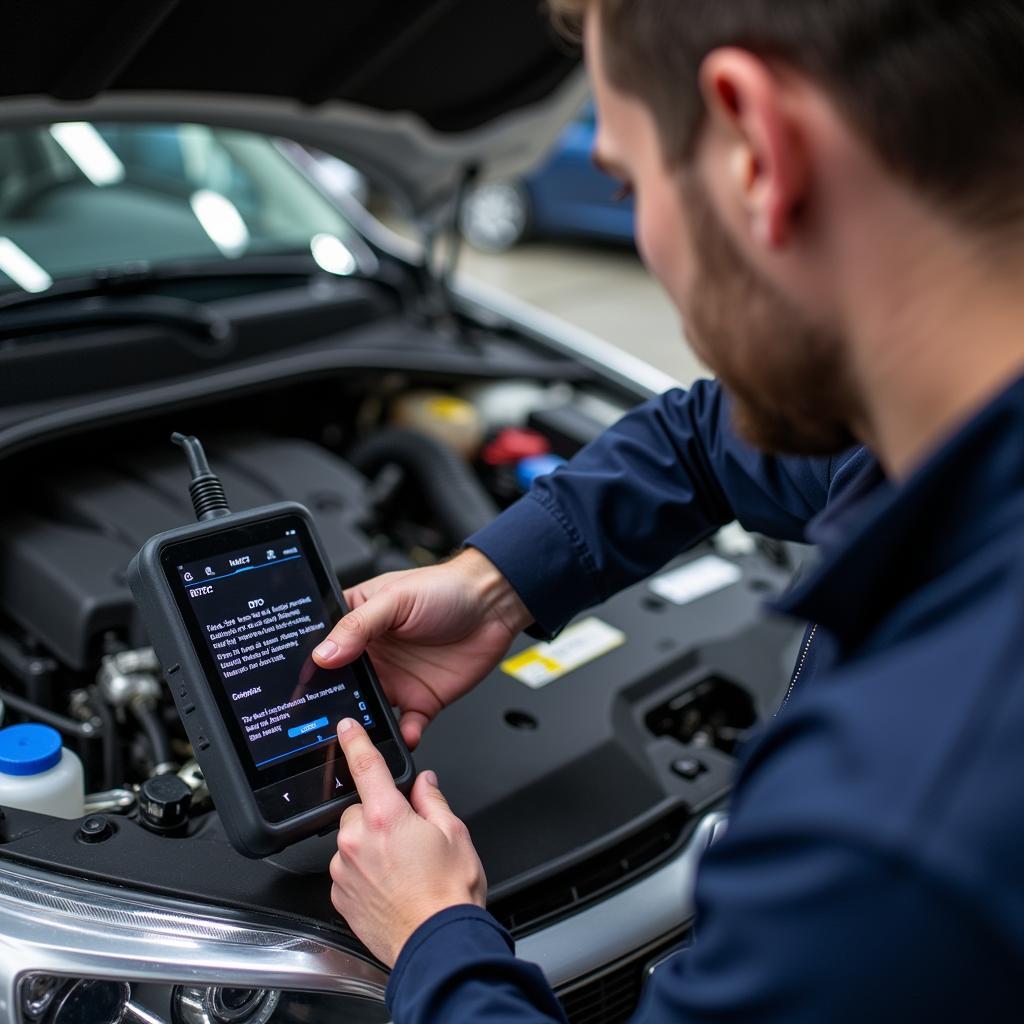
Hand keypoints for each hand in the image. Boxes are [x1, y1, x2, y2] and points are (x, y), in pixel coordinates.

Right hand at [313, 549, 531, 749]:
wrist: (495, 604)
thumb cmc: (446, 588)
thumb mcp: (395, 599)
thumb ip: (358, 626)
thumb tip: (324, 654)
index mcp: (356, 624)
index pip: (322, 648)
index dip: (308, 666)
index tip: (297, 685)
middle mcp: (371, 655)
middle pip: (339, 687)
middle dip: (330, 705)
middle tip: (321, 720)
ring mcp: (394, 680)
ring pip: (367, 712)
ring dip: (363, 725)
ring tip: (359, 734)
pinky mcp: (420, 700)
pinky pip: (404, 726)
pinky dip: (401, 736)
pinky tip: (403, 733)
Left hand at [329, 717, 485, 965]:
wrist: (437, 947)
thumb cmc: (449, 895)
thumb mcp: (455, 834)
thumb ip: (433, 800)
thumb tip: (424, 784)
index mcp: (387, 817)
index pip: (365, 766)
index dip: (354, 741)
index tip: (345, 728)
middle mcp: (357, 841)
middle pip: (360, 809)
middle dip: (379, 815)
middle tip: (407, 837)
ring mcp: (344, 870)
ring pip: (352, 841)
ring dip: (370, 845)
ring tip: (402, 869)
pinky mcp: (339, 895)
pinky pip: (347, 869)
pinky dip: (363, 871)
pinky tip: (390, 885)